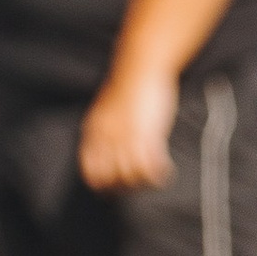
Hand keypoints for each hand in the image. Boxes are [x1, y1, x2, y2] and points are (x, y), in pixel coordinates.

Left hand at [79, 58, 180, 189]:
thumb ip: (107, 128)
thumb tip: (111, 146)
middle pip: (110, 178)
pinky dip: (158, 175)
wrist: (142, 66)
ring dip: (143, 182)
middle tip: (138, 185)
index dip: (103, 185)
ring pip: (129, 175)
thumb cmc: (130, 84)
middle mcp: (107, 137)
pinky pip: (150, 165)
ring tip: (154, 180)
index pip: (91, 171)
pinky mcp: (147, 134)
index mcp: (95, 132)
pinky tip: (165, 173)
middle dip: (124, 187)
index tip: (116, 189)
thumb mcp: (109, 109)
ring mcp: (126, 137)